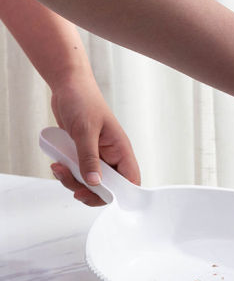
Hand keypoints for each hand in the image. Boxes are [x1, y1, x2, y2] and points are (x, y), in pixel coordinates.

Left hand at [49, 71, 140, 205]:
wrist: (68, 85)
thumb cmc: (83, 100)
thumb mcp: (85, 130)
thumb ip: (89, 158)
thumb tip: (94, 183)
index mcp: (121, 150)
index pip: (130, 181)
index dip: (119, 194)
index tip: (98, 195)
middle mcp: (111, 156)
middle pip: (108, 187)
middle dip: (88, 190)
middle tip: (73, 187)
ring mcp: (97, 156)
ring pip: (90, 183)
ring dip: (73, 182)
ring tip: (59, 169)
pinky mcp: (83, 154)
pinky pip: (78, 173)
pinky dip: (67, 174)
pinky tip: (57, 164)